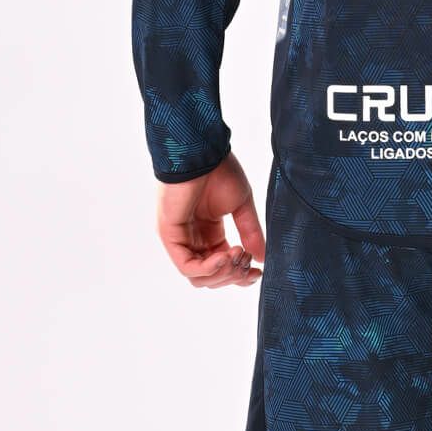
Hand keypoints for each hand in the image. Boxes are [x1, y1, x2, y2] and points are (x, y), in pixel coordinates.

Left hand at [156, 151, 264, 287]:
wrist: (203, 153)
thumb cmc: (220, 172)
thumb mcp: (241, 206)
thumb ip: (250, 232)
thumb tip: (261, 259)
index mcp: (209, 231)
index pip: (223, 265)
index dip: (240, 274)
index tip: (258, 272)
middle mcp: (193, 238)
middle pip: (211, 276)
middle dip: (233, 275)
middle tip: (248, 262)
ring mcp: (179, 239)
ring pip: (198, 276)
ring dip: (222, 273)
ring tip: (238, 256)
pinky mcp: (170, 236)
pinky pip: (187, 266)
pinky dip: (209, 268)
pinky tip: (226, 256)